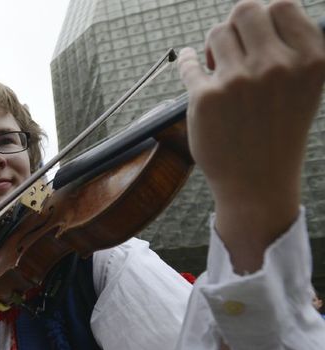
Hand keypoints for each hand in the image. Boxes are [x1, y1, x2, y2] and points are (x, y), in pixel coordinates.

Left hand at [178, 0, 324, 271]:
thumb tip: (260, 11)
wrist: (257, 184)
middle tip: (230, 47)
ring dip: (213, 47)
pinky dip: (186, 60)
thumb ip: (291, 49)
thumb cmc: (278, 134)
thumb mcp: (304, 88)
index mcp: (310, 60)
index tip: (253, 33)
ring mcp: (240, 81)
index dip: (264, 17)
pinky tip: (188, 59)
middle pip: (245, 10)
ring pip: (216, 34)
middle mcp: (277, 66)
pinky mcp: (206, 97)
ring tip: (218, 69)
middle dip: (235, 25)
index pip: (281, 6)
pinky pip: (188, 63)